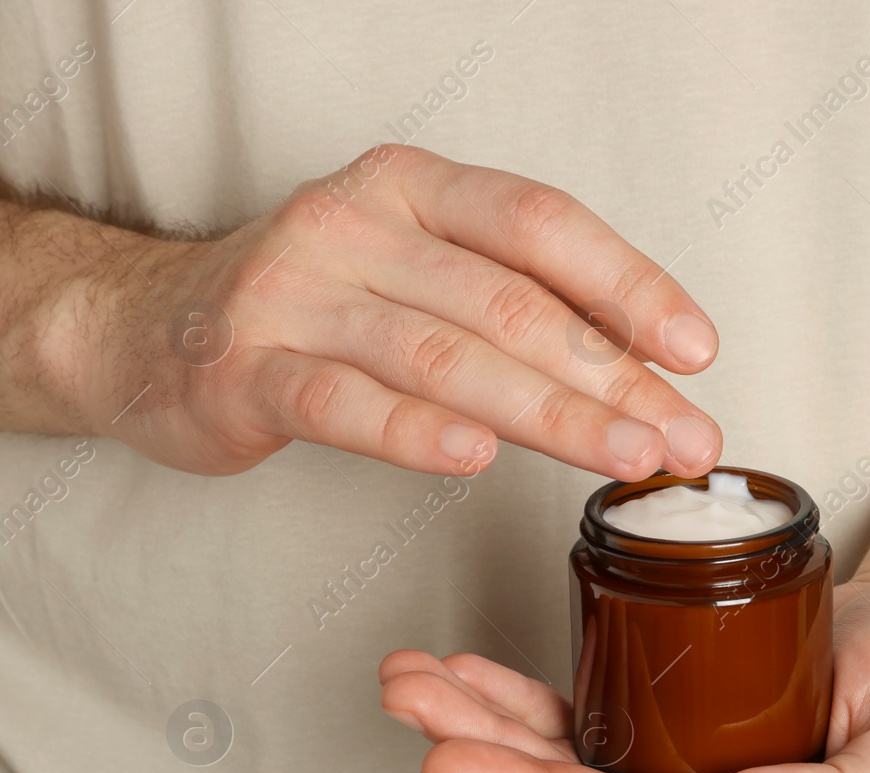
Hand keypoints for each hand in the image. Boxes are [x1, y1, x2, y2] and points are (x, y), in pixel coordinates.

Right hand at [74, 144, 721, 478]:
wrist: (147, 329)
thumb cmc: (314, 307)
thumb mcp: (416, 273)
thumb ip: (514, 307)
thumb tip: (644, 371)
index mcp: (414, 189)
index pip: (542, 224)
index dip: (629, 284)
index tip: (696, 350)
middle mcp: (357, 225)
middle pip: (510, 302)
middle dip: (612, 378)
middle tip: (685, 436)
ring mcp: (296, 294)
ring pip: (445, 355)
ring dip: (548, 415)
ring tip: (624, 457)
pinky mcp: (246, 371)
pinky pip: (343, 403)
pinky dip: (414, 433)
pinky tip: (477, 460)